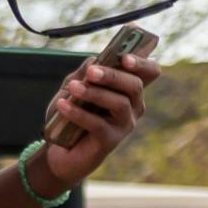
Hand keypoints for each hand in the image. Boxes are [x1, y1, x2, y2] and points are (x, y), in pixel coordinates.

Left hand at [35, 54, 161, 188]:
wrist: (58, 149)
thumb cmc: (70, 113)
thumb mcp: (73, 86)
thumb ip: (84, 73)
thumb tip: (94, 60)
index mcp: (128, 89)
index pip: (149, 72)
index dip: (142, 63)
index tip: (124, 57)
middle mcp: (133, 106)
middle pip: (135, 85)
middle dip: (113, 76)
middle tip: (92, 72)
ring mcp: (124, 124)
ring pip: (119, 103)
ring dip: (95, 93)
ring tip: (72, 87)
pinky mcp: (110, 141)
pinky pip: (98, 124)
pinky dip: (79, 113)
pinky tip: (63, 105)